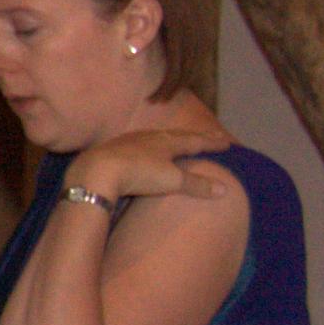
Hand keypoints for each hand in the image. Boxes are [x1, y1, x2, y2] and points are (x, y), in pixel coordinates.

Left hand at [66, 119, 217, 207]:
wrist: (97, 170)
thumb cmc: (139, 174)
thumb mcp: (172, 180)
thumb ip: (197, 184)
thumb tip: (224, 189)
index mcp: (168, 141)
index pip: (196, 140)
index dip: (211, 142)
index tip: (226, 142)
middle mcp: (150, 136)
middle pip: (177, 135)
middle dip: (194, 137)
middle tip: (209, 135)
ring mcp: (130, 141)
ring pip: (156, 137)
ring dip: (170, 139)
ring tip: (178, 141)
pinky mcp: (113, 150)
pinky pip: (139, 145)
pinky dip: (150, 147)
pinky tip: (145, 151)